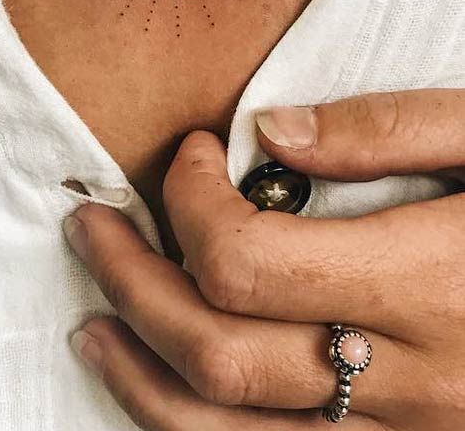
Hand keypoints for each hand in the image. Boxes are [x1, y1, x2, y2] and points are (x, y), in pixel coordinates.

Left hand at [64, 90, 464, 429]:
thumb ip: (387, 128)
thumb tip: (266, 134)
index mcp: (431, 281)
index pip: (246, 263)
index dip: (188, 204)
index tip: (187, 153)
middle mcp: (412, 378)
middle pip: (218, 354)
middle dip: (131, 284)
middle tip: (91, 225)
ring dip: (142, 379)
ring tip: (92, 325)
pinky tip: (167, 395)